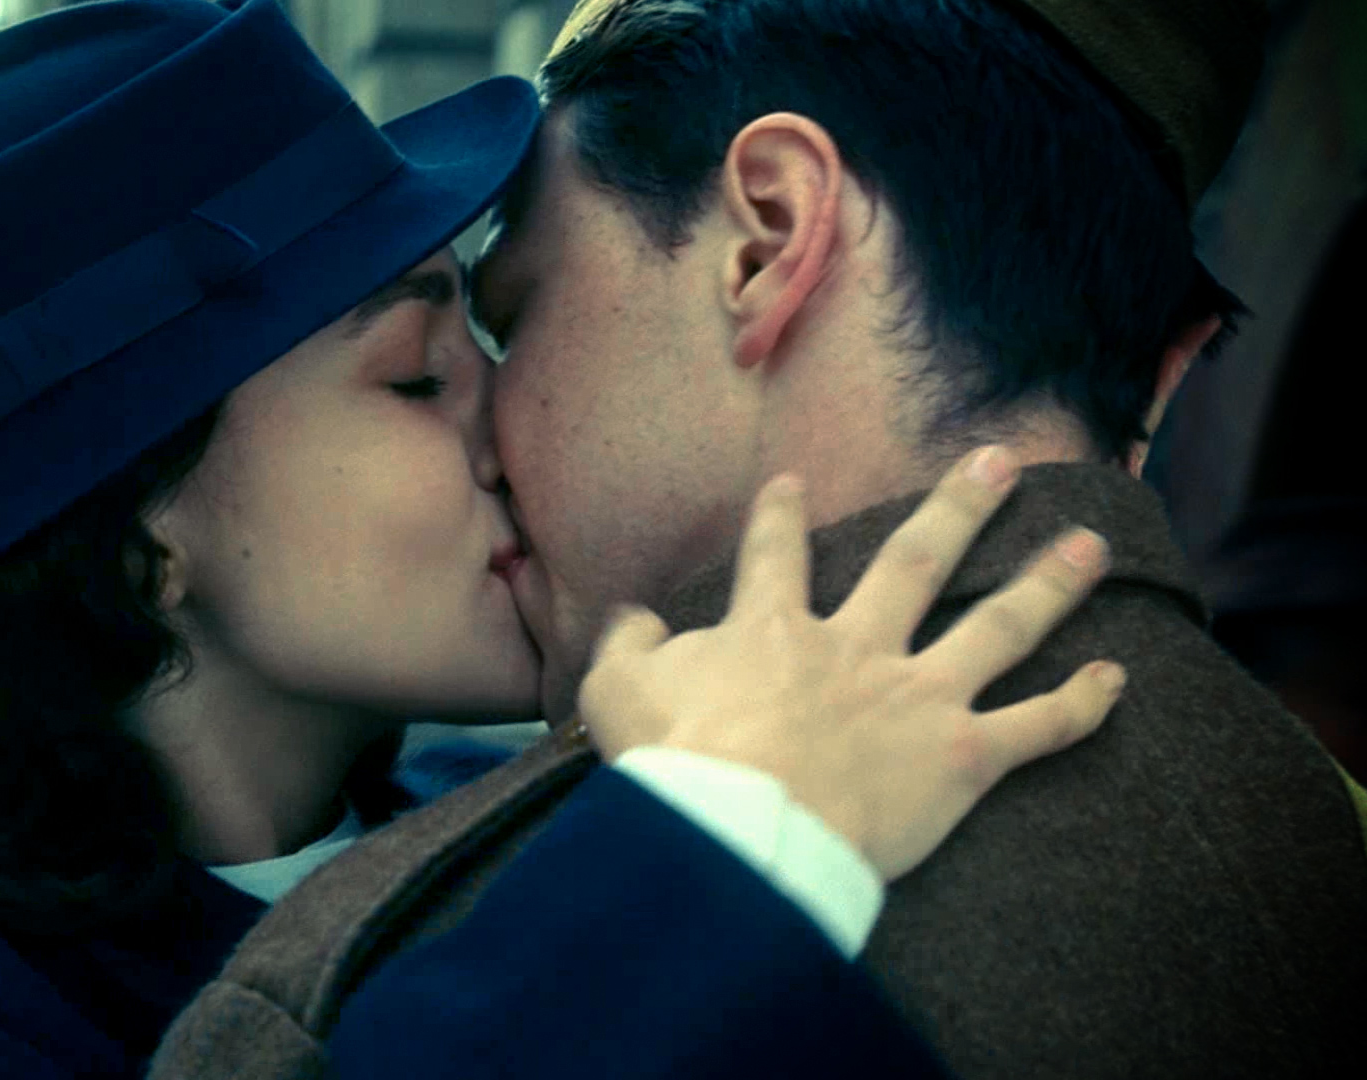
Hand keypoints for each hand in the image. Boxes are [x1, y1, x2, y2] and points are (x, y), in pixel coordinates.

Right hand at [575, 446, 1123, 880]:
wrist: (740, 827)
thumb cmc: (674, 760)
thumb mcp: (618, 691)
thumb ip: (629, 646)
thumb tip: (633, 619)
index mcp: (774, 629)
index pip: (776, 556)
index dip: (781, 517)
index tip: (792, 483)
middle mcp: (858, 647)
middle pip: (918, 561)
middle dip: (961, 507)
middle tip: (999, 461)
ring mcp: (917, 698)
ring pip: (997, 628)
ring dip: (1047, 584)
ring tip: (1088, 544)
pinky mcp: (961, 759)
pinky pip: (1035, 729)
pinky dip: (1078, 707)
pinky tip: (1117, 681)